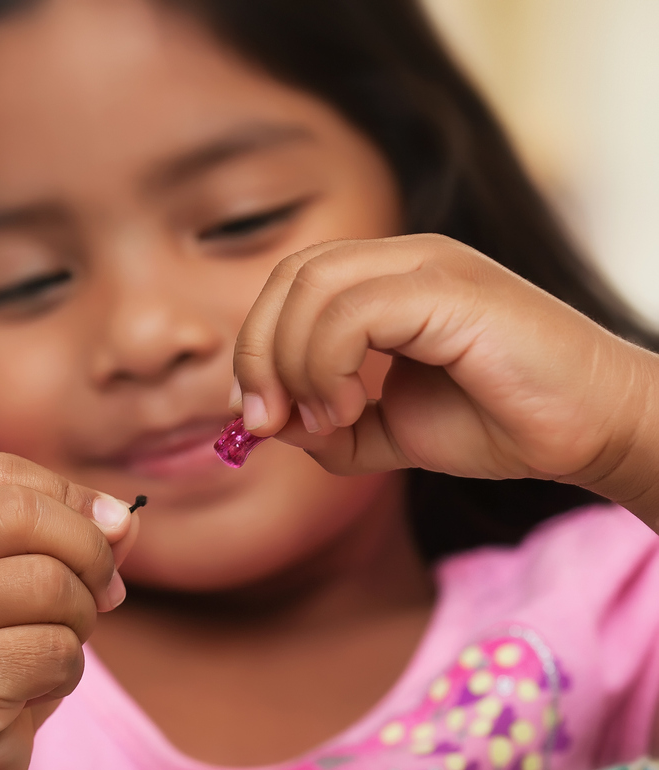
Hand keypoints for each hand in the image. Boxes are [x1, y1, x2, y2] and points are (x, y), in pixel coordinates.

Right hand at [0, 453, 136, 769]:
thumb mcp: (33, 597)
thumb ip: (77, 547)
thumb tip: (126, 517)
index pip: (2, 474)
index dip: (66, 498)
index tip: (94, 541)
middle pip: (22, 512)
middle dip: (87, 551)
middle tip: (99, 595)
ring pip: (48, 584)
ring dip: (80, 622)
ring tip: (54, 649)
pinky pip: (51, 649)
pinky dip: (66, 672)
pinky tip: (35, 689)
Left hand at [232, 234, 658, 509]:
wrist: (594, 430)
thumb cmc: (500, 421)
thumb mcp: (390, 431)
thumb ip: (327, 426)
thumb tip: (264, 421)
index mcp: (388, 278)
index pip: (290, 284)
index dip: (255, 346)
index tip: (255, 416)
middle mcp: (406, 257)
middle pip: (291, 276)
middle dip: (258, 353)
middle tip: (265, 420)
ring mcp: (432, 265)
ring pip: (313, 286)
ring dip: (293, 363)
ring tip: (326, 420)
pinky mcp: (454, 289)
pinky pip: (354, 311)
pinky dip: (328, 364)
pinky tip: (350, 408)